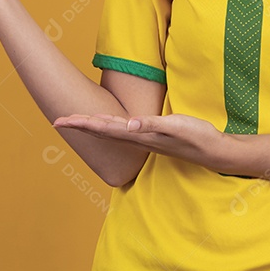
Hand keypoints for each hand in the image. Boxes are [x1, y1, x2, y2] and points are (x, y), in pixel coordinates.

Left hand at [52, 112, 233, 172]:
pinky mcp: (151, 134)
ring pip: (110, 130)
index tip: (60, 120)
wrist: (212, 151)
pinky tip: (105, 122)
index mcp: (138, 135)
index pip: (103, 127)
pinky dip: (108, 124)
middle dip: (79, 124)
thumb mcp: (176, 126)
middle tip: (57, 120)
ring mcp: (143, 137)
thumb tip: (129, 124)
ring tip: (75, 120)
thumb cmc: (196, 137)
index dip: (81, 123)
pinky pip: (122, 129)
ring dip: (91, 124)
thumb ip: (153, 125)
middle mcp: (136, 137)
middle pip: (101, 130)